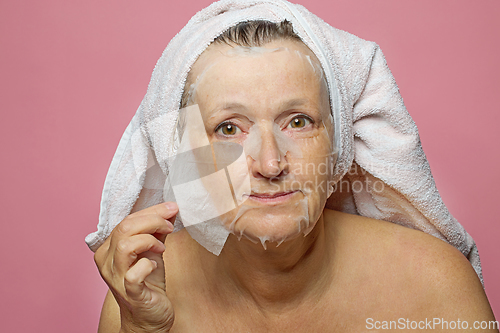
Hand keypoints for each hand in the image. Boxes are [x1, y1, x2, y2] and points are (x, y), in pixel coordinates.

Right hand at [94, 202, 177, 332]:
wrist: (149, 316)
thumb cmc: (149, 282)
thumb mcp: (153, 250)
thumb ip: (158, 230)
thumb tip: (170, 209)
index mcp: (109, 248)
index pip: (126, 221)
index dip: (151, 211)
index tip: (171, 207)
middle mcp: (107, 261)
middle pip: (124, 228)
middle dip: (153, 221)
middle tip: (170, 225)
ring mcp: (116, 277)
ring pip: (125, 245)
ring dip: (149, 240)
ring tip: (161, 246)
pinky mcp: (129, 292)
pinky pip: (134, 273)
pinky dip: (148, 264)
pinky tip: (155, 265)